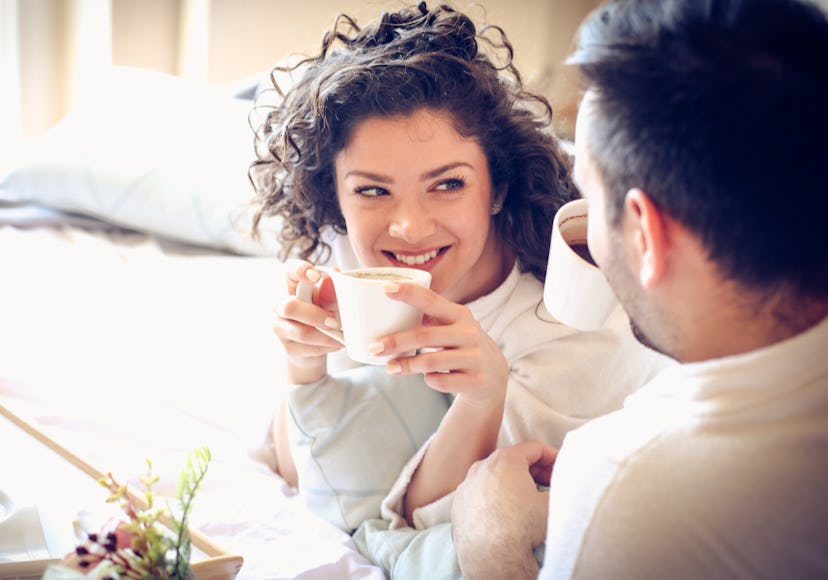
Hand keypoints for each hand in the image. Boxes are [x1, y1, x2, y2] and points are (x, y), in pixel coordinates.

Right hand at [273, 259, 342, 383]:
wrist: (312, 346)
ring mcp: (280, 327)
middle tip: (334, 321)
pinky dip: (327, 346)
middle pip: (290, 307)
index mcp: (290, 285)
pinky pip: (309, 348)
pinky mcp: (288, 347)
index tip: (315, 276)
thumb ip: (330, 291)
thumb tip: (335, 276)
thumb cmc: (320, 313)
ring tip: (341, 336)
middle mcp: (279, 304)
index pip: (289, 271)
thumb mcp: (328, 300)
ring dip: (325, 336)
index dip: (300, 271)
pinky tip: (336, 344)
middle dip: (315, 315)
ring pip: (301, 332)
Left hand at [371, 281, 508, 407]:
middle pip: (425, 336)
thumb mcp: (451, 326)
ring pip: (431, 362)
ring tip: (390, 367)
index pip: (431, 300)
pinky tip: (428, 377)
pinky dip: (429, 380)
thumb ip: (426, 317)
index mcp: (459, 314)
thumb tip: (383, 311)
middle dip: (396, 341)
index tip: (385, 289)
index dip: (408, 293)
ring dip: (406, 365)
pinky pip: (440, 381)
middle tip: (374, 347)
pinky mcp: (476, 381)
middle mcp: (469, 333)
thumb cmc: (460, 345)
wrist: (493, 376)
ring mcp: (475, 358)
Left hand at [452, 441, 557, 578]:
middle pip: (512, 460)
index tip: (561, 467)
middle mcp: (481, 467)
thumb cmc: (521, 527)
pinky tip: (505, 513)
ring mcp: (466, 485)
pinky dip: (493, 497)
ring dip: (512, 483)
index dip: (552, 456)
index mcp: (505, 460)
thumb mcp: (553, 504)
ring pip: (494, 477)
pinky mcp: (458, 504)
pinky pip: (479, 494)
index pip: (534, 448)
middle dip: (534, 470)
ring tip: (528, 499)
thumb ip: (562, 487)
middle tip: (550, 483)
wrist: (492, 557)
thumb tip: (566, 486)